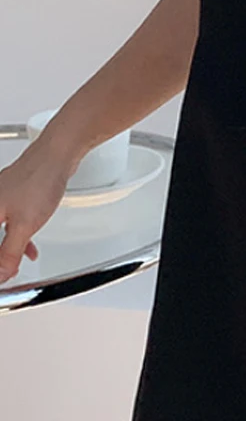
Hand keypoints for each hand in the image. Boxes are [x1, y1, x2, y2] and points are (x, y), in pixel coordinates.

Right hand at [0, 136, 75, 283]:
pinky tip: (28, 245)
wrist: (57, 154)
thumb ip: (10, 252)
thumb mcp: (23, 226)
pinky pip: (9, 221)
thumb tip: (1, 273)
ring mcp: (1, 198)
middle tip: (7, 271)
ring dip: (7, 248)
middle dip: (1, 257)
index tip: (3, 275)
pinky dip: (16, 235)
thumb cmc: (39, 180)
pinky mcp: (14, 195)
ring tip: (16, 263)